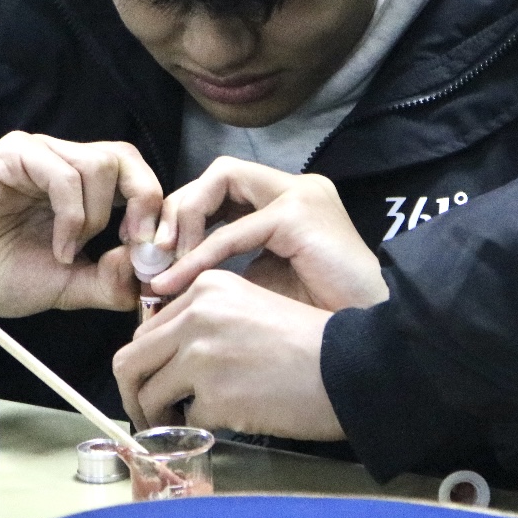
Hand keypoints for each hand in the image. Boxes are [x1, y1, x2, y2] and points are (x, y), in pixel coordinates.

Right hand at [0, 133, 160, 321]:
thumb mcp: (70, 287)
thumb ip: (110, 280)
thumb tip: (151, 269)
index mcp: (83, 190)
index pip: (137, 177)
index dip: (157, 210)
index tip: (158, 251)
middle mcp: (66, 163)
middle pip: (126, 159)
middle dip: (145, 201)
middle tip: (138, 243)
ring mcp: (41, 155)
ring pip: (100, 165)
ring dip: (95, 219)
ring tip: (70, 253)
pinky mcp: (15, 155)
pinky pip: (64, 173)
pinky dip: (72, 216)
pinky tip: (60, 247)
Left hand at [113, 270, 345, 439]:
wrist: (351, 366)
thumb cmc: (308, 342)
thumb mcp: (250, 309)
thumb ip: (205, 322)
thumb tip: (164, 359)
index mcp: (206, 287)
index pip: (145, 328)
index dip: (145, 362)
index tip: (154, 381)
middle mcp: (197, 314)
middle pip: (130, 360)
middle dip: (133, 393)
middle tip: (147, 415)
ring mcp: (202, 355)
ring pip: (148, 394)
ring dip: (156, 417)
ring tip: (174, 427)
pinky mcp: (215, 394)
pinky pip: (187, 420)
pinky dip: (198, 428)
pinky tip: (222, 424)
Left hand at [147, 156, 387, 310]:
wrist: (366, 344)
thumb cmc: (317, 325)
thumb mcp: (260, 288)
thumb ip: (221, 272)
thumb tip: (167, 280)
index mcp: (289, 203)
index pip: (224, 188)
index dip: (185, 215)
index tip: (157, 256)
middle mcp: (297, 188)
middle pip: (219, 173)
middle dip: (177, 209)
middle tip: (152, 254)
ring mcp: (301, 196)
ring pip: (222, 177)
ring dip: (185, 218)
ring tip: (164, 262)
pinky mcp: (299, 215)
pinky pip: (234, 230)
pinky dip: (199, 254)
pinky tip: (177, 280)